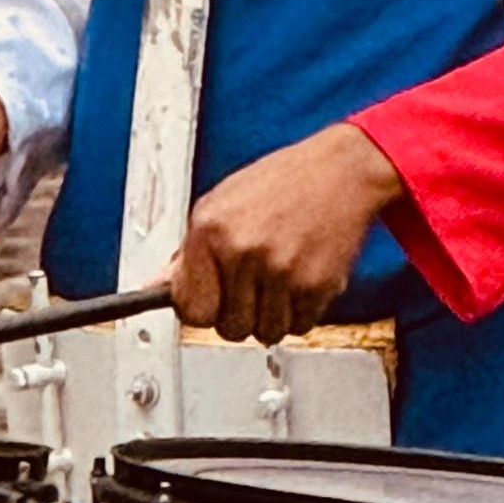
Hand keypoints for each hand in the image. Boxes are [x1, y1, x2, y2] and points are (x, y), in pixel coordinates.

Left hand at [168, 123, 403, 344]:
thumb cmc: (284, 181)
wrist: (342, 170)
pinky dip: (301, 312)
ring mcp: (281, 270)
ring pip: (266, 332)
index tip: (213, 302)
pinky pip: (300, 326)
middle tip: (253, 287)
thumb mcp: (223, 202)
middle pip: (229, 328)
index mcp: (211, 229)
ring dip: (272, 315)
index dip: (204, 309)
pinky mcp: (317, 284)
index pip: (192, 309)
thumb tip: (162, 286)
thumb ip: (191, 249)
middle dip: (240, 314)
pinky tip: (301, 279)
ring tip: (279, 281)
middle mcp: (243, 250)